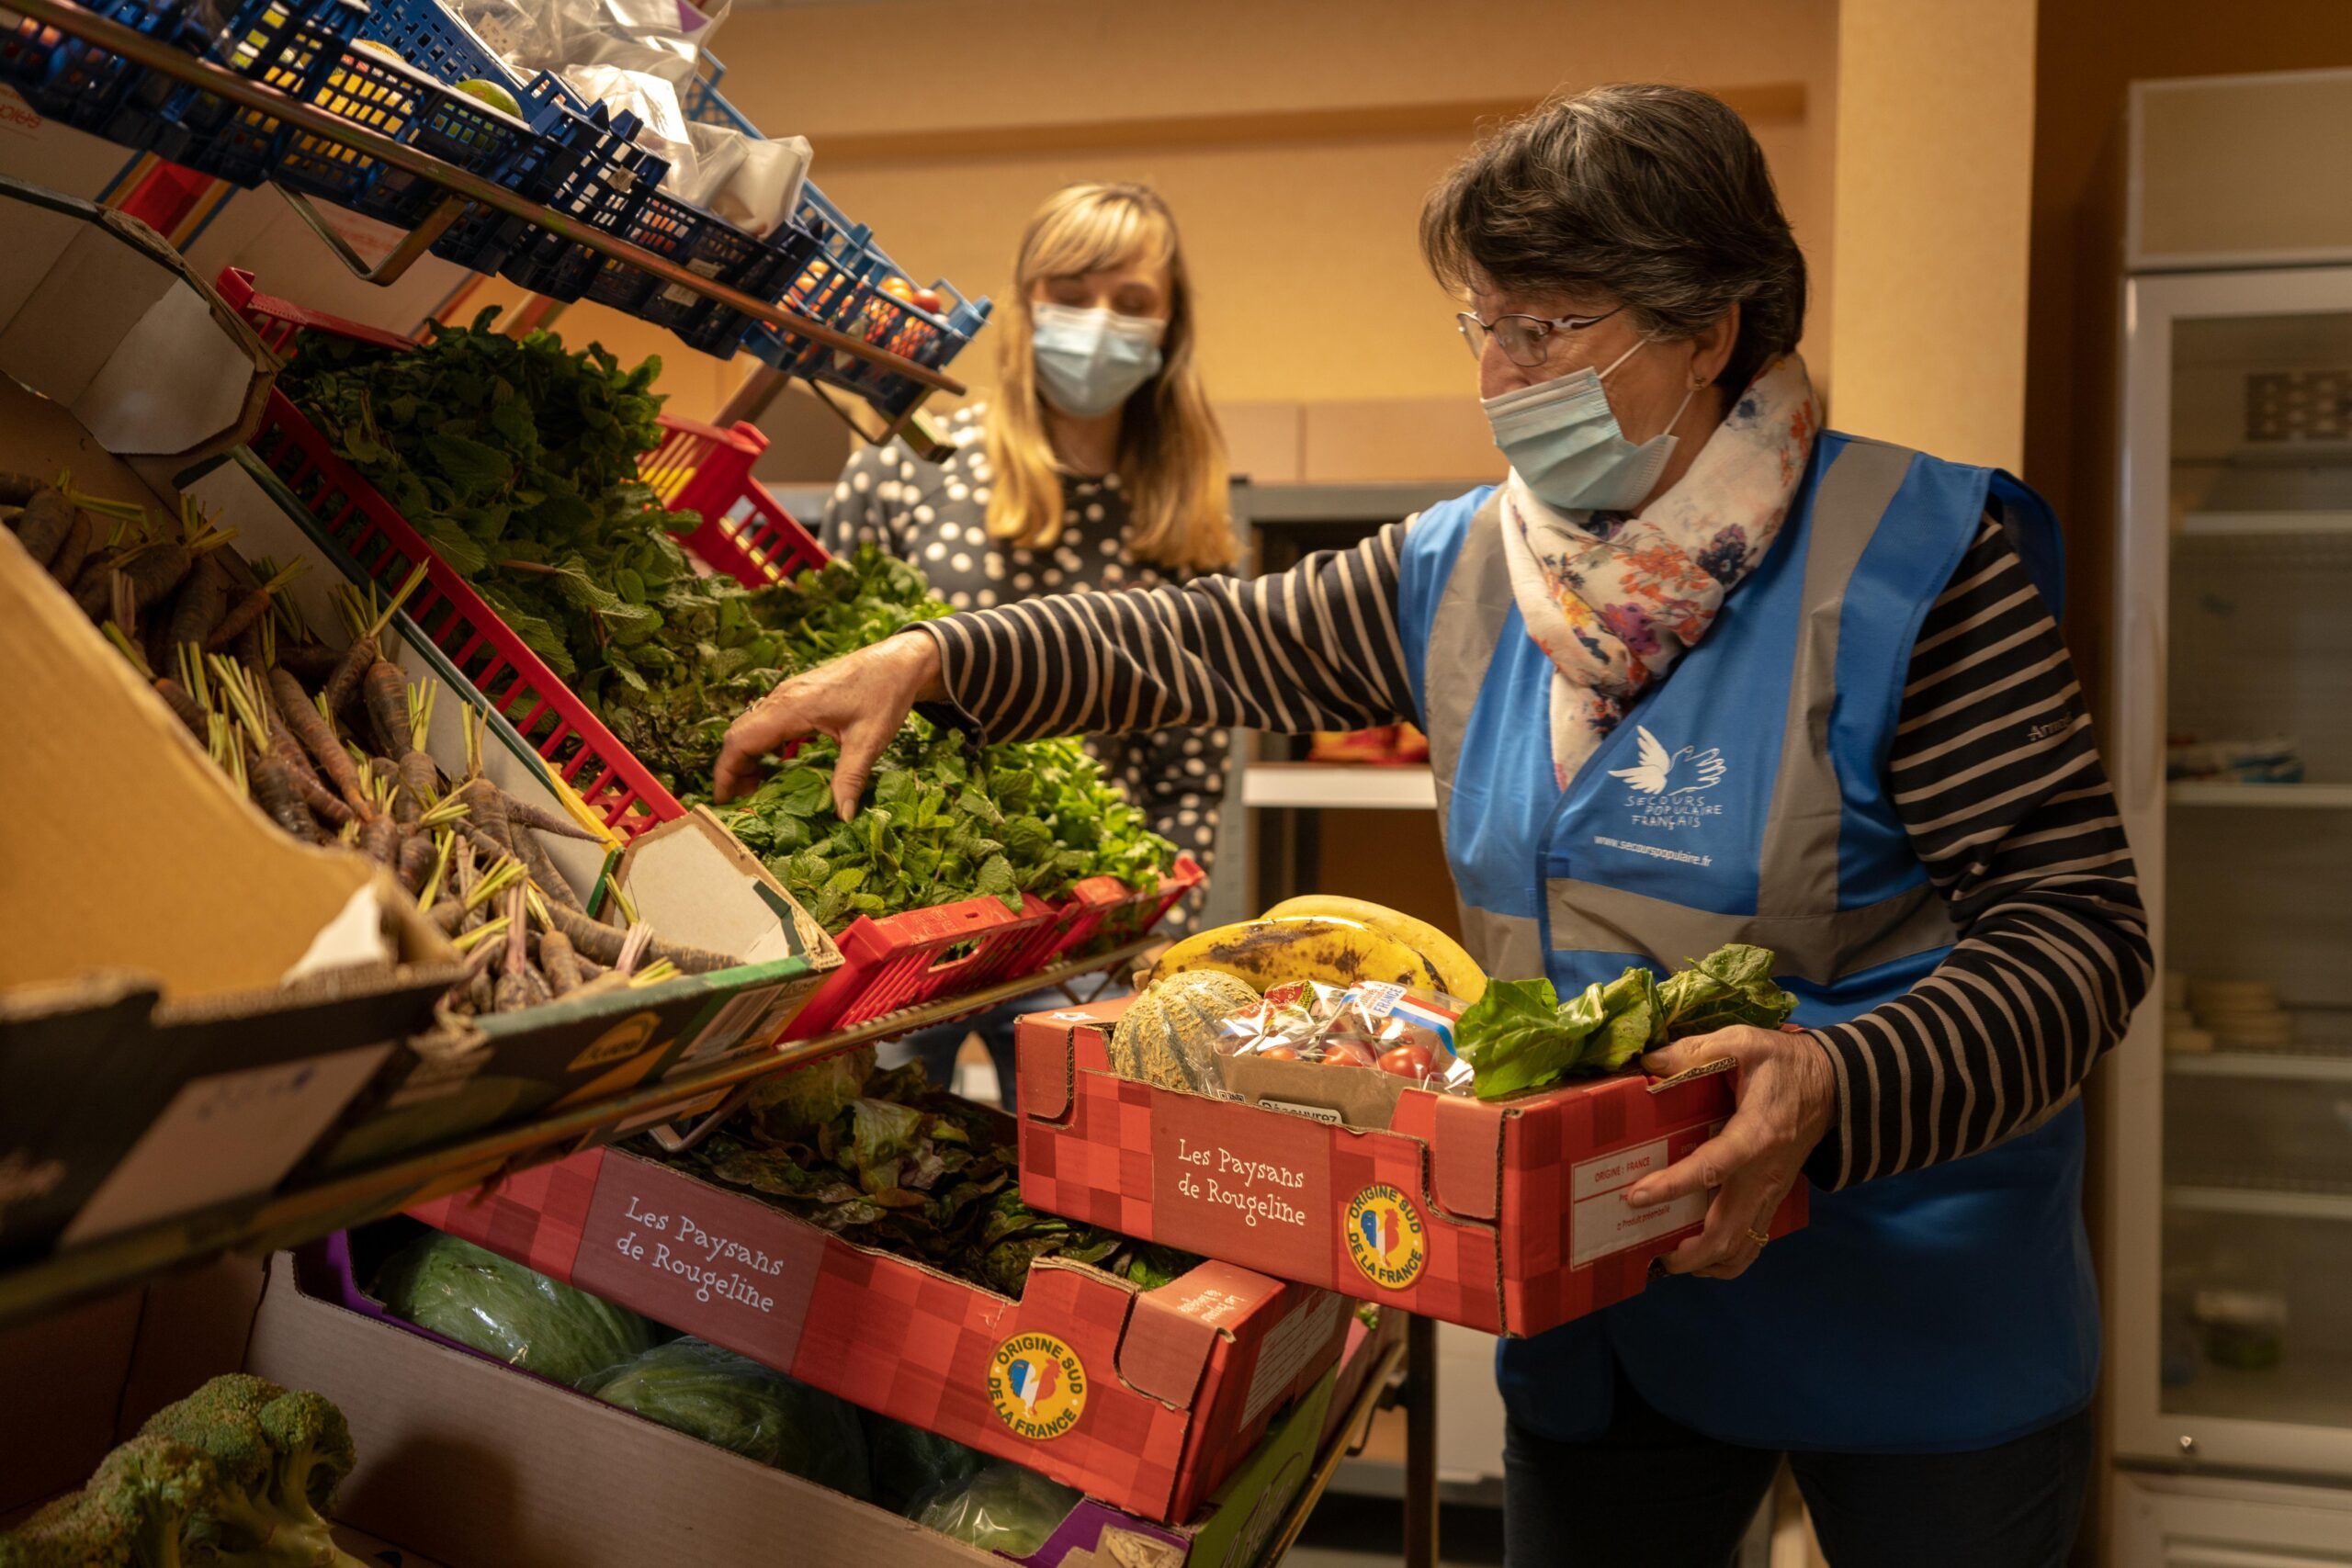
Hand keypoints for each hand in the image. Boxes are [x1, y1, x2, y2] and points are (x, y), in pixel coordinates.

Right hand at [712, 632, 946, 812]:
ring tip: (759, 789)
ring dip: (748, 757)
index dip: (726, 773)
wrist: (899, 661)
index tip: (723, 801)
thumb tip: (842, 816)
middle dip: (734, 769)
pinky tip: (779, 765)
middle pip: (739, 735)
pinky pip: (767, 721)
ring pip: (751, 726)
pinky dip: (763, 745)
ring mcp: (788, 693)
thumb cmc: (885, 694)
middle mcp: (783, 697)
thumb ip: (850, 778)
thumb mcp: (869, 741)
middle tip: (744, 802)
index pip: (741, 741)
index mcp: (792, 707)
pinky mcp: (798, 694)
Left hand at [1623, 1024, 1835, 1280]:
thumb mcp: (1743, 1043)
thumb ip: (1696, 1052)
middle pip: (1728, 1232)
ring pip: (1743, 1247)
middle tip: (1651, 1254)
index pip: (1710, 1170)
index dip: (1671, 1186)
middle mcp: (1764, 1175)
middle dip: (1690, 1253)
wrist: (1834, 1084)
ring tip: (1672, 1262)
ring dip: (1708, 1263)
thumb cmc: (1785, 1063)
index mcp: (1754, 1136)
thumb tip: (1649, 1064)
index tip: (1636, 1197)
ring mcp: (1771, 1191)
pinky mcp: (1774, 1197)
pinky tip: (1703, 1257)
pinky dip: (1729, 1259)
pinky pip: (1754, 1241)